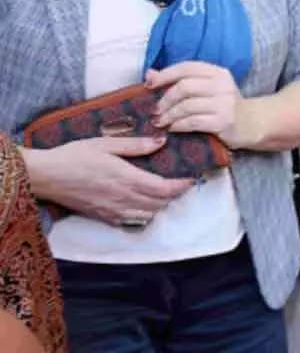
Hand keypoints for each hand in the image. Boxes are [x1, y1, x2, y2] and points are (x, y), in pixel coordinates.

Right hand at [25, 137, 193, 226]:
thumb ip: (136, 145)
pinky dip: (143, 214)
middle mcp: (122, 198)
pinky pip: (131, 221)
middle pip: (160, 203)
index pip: (164, 189)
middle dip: (173, 194)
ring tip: (162, 191)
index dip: (181, 185)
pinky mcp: (102, 217)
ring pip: (148, 214)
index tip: (190, 177)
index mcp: (126, 178)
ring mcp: (112, 210)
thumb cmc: (74, 156)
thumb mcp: (106, 143)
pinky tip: (141, 203)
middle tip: (179, 181)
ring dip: (159, 205)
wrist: (44, 176)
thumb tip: (161, 141)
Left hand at [147, 62, 253, 147]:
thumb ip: (180, 80)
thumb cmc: (223, 105)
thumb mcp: (206, 88)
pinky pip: (193, 122)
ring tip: (161, 122)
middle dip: (165, 100)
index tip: (149, 86)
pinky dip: (178, 126)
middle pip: (185, 87)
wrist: (250, 123)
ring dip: (169, 115)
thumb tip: (149, 73)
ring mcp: (224, 104)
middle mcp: (223, 85)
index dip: (165, 75)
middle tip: (156, 110)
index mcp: (218, 73)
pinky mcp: (224, 121)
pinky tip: (173, 128)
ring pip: (187, 106)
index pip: (187, 67)